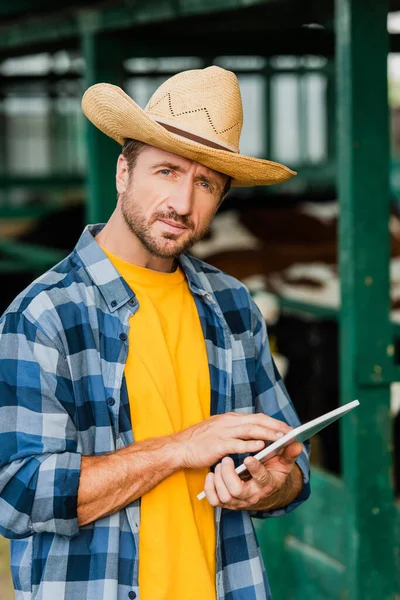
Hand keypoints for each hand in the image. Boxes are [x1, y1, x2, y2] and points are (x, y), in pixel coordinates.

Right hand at [172, 412, 291, 470]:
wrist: (179, 448)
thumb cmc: (200, 441)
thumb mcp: (219, 430)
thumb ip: (235, 430)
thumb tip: (253, 433)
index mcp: (230, 419)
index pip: (257, 417)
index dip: (273, 422)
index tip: (287, 428)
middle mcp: (229, 422)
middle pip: (258, 421)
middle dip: (276, 427)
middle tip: (291, 433)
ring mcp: (223, 432)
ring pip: (251, 430)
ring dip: (268, 434)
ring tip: (282, 439)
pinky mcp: (218, 445)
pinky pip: (237, 444)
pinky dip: (251, 444)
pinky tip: (261, 446)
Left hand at [203, 441, 302, 509]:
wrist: (263, 491)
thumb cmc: (272, 472)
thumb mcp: (282, 464)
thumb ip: (288, 454)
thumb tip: (298, 444)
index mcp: (266, 485)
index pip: (261, 479)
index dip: (255, 469)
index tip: (248, 457)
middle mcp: (251, 496)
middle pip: (237, 491)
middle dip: (229, 475)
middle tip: (227, 460)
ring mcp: (237, 501)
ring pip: (224, 496)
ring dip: (219, 479)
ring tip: (220, 465)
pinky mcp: (226, 503)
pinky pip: (214, 501)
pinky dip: (210, 488)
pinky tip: (211, 475)